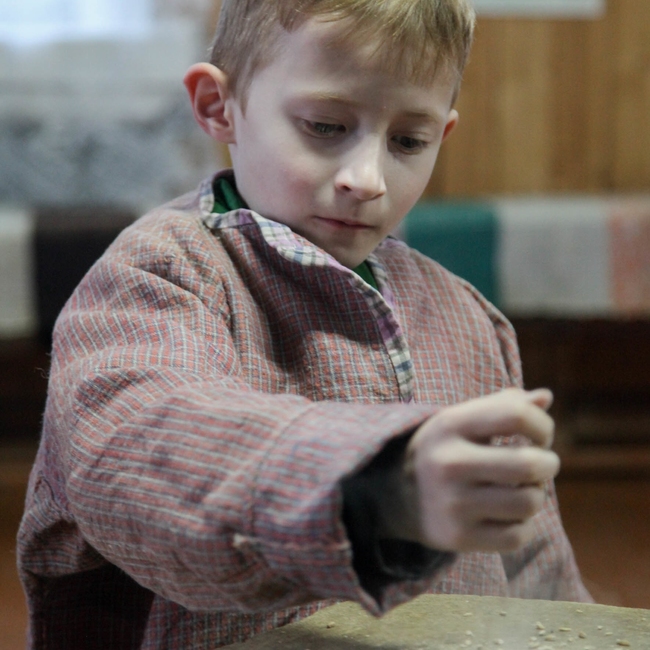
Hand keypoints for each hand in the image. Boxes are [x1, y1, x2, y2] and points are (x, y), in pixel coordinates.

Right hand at [399, 388, 559, 553]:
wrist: (391, 493)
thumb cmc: (444, 449)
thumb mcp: (463, 420)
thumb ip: (503, 406)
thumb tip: (545, 398)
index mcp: (450, 425)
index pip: (515, 415)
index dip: (541, 425)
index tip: (538, 436)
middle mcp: (449, 463)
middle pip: (530, 464)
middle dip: (548, 464)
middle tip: (541, 465)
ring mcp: (452, 503)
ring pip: (529, 503)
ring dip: (535, 495)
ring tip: (521, 489)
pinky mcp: (457, 537)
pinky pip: (517, 536)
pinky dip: (522, 526)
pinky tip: (508, 515)